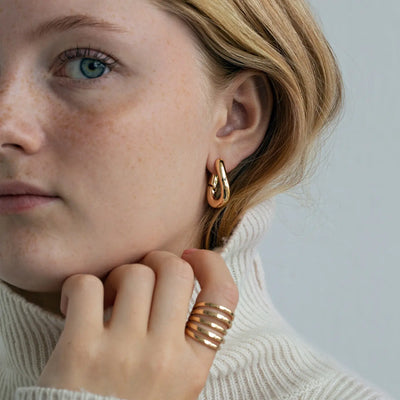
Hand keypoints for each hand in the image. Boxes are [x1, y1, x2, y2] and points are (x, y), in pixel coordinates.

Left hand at [36, 249, 238, 399]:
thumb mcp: (176, 387)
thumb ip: (185, 345)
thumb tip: (181, 288)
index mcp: (193, 366)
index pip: (222, 295)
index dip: (211, 263)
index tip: (191, 257)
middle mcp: (165, 356)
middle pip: (175, 270)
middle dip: (157, 261)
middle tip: (142, 276)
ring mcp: (124, 352)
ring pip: (134, 272)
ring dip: (118, 275)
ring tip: (107, 297)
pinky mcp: (80, 349)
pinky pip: (87, 285)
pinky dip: (78, 286)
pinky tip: (75, 305)